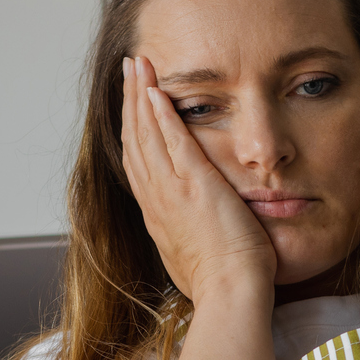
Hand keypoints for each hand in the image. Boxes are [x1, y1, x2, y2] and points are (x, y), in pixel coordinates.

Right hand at [119, 55, 274, 305]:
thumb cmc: (222, 285)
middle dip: (129, 101)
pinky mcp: (193, 185)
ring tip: (138, 65)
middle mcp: (156, 200)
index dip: (133, 128)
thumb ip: (191, 236)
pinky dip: (161, 113)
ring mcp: (171, 192)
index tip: (134, 104)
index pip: (138, 162)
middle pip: (134, 140)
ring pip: (146, 134)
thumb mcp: (196, 257)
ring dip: (140, 95)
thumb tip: (196, 232)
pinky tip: (157, 89)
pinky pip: (171, 140)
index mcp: (157, 215)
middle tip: (129, 69)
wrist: (229, 294)